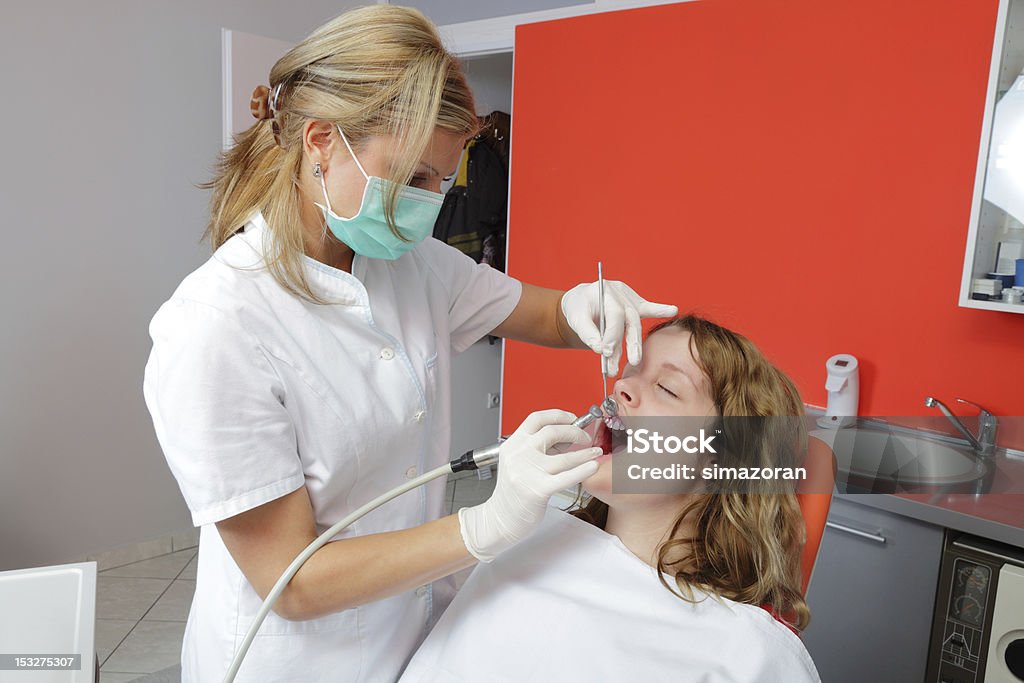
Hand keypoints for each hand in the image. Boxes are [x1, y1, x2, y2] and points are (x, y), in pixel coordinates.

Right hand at [458, 409, 600, 562]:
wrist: (499, 519)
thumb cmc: (512, 492)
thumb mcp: (519, 462)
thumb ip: (539, 448)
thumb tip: (567, 435)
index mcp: (513, 443)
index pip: (537, 419)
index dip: (558, 415)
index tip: (573, 418)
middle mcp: (518, 454)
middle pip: (552, 432)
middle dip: (575, 432)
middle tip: (586, 438)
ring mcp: (527, 472)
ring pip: (564, 456)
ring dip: (586, 452)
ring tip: (596, 452)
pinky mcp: (538, 490)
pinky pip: (566, 476)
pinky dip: (583, 469)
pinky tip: (592, 466)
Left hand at [560, 280, 676, 372]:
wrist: (581, 299)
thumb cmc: (579, 308)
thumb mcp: (576, 318)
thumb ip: (587, 333)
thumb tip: (599, 349)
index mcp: (605, 293)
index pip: (614, 316)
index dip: (612, 335)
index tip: (606, 353)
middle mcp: (619, 293)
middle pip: (630, 320)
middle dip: (631, 342)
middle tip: (632, 362)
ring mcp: (629, 297)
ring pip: (636, 322)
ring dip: (635, 343)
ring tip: (635, 360)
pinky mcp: (635, 304)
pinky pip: (648, 308)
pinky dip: (660, 310)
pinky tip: (672, 310)